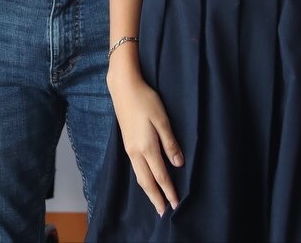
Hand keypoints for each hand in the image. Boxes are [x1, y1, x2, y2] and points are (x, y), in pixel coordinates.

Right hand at [108, 70, 183, 214]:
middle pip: (146, 181)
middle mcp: (135, 152)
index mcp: (146, 147)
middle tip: (164, 212)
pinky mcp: (126, 143)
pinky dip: (142, 179)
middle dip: (156, 198)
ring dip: (148, 191)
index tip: (176, 204)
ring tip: (155, 201)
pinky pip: (135, 168)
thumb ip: (170, 143)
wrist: (123, 88)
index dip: (169, 191)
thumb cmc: (145, 100)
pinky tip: (146, 179)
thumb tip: (178, 164)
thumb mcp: (162, 120)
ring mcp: (129, 148)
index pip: (160, 175)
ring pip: (139, 176)